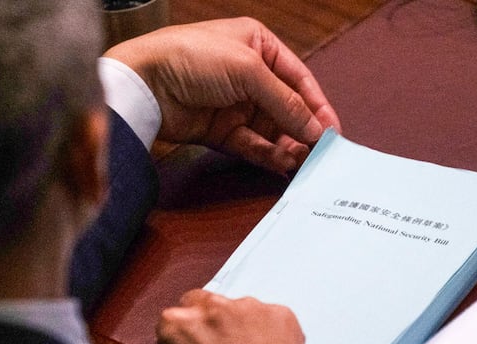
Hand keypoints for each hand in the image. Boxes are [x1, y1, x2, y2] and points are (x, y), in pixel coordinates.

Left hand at [104, 17, 341, 173]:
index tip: (333, 133)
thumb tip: (316, 130)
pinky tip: (282, 164)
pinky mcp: (220, 130)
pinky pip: (252, 145)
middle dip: (304, 131)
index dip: (318, 106)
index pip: (299, 79)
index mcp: (259, 45)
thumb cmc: (192, 59)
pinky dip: (268, 155)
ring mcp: (234, 103)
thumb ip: (286, 102)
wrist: (143, 84)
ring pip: (272, 130)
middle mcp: (249, 74)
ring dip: (288, 146)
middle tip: (320, 155)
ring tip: (301, 162)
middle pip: (287, 108)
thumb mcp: (248, 71)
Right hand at [156, 289, 316, 343]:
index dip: (186, 338)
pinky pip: (272, 319)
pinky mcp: (281, 313)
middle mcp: (212, 306)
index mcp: (176, 323)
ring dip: (243, 328)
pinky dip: (272, 334)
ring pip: (241, 310)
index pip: (174, 318)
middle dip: (213, 325)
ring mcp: (250, 307)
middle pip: (207, 305)